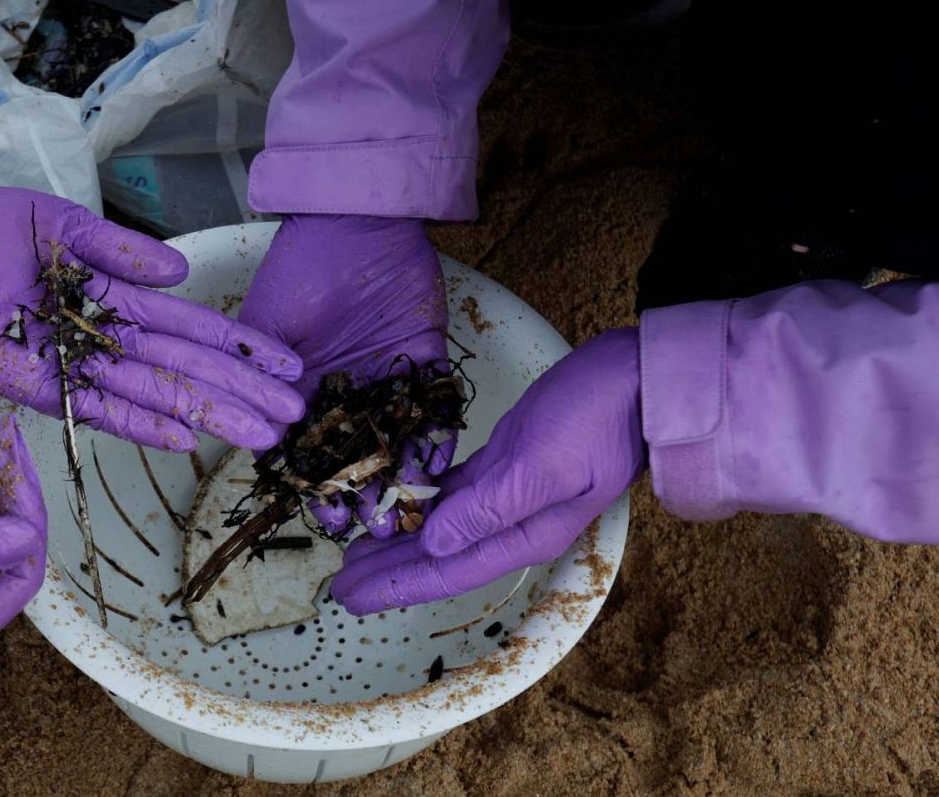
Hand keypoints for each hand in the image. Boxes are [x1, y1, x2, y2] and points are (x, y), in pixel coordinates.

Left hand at [0, 188, 303, 451]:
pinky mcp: (31, 385)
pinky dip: (134, 422)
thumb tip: (182, 272)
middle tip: (292, 416)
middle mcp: (99, 336)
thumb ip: (116, 249)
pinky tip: (181, 435)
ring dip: (204, 413)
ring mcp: (69, 365)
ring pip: (150, 393)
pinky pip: (91, 409)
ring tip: (258, 435)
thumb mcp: (59, 224)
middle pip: (181, 366)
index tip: (287, 365)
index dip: (237, 346)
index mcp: (111, 294)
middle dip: (237, 391)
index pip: (189, 324)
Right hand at [239, 214, 452, 535]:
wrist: (354, 220)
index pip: (308, 452)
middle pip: (356, 457)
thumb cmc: (299, 268)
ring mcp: (386, 380)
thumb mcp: (265, 327)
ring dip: (403, 477)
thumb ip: (259, 379)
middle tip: (378, 528)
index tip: (326, 515)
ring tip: (410, 512)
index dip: (317, 487)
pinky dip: (439, 438)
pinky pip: (436, 410)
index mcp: (301, 389)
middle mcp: (345, 393)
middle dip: (365, 495)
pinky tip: (441, 468)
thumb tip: (259, 440)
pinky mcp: (425, 362)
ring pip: (397, 442)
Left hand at [330, 328, 643, 613]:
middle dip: (387, 571)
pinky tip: (397, 504)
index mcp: (523, 533)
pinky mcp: (506, 460)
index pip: (446, 570)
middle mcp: (513, 522)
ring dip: (399, 538)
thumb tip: (436, 544)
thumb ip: (489, 508)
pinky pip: (453, 491)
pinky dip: (422, 500)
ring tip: (355, 550)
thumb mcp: (540, 465)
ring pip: (440, 525)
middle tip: (336, 583)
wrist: (641, 379)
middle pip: (437, 555)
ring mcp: (509, 492)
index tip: (349, 597)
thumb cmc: (597, 419)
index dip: (395, 585)